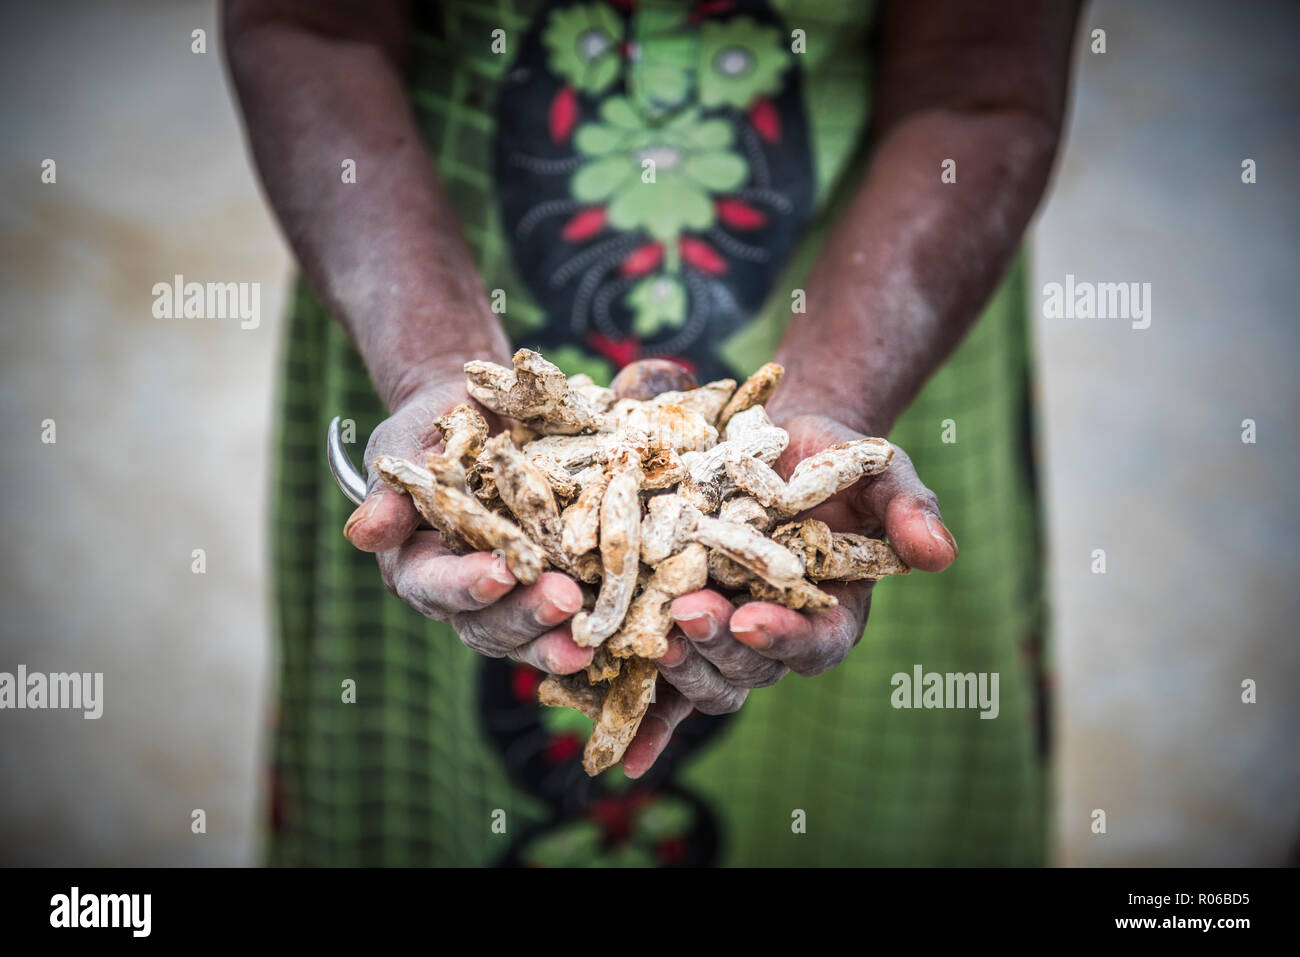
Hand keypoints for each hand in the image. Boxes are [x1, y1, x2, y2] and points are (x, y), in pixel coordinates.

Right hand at [343, 382, 592, 674]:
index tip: (499, 572)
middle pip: (488, 625)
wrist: (483, 410)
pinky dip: (596, 625)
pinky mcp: (556, 585)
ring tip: (593, 632)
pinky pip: (574, 619)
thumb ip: (389, 491)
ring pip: (532, 634)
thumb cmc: (433, 427)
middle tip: (564, 601)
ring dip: (561, 637)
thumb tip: (361, 533)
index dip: (466, 585)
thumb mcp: (404, 447)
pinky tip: (623, 625)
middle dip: (526, 616)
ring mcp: (514, 597)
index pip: (436, 586)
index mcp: (419, 566)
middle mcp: (465, 594)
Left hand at [622, 412, 957, 777]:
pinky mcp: (684, 628)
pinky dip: (646, 720)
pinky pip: (664, 686)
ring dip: (679, 670)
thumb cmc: (837, 461)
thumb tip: (941, 553)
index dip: (784, 638)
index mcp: (832, 614)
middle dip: (718, 647)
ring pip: (707, 680)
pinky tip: (625, 756)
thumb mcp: (882, 473)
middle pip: (750, 668)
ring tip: (649, 635)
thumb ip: (909, 510)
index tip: (752, 619)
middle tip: (686, 613)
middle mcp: (778, 637)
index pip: (815, 643)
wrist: (777, 445)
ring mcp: (727, 636)